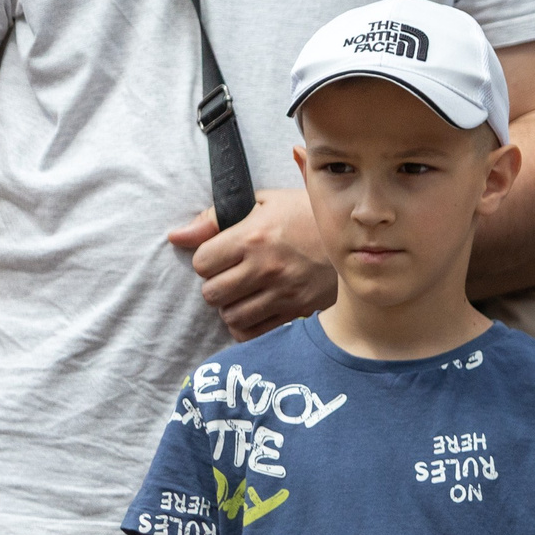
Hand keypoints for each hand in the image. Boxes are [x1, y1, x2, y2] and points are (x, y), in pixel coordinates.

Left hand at [167, 190, 337, 339]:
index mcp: (253, 237)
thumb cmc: (305, 214)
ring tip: (244, 293)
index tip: (221, 255)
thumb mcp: (263, 202)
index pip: (202, 263)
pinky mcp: (298, 310)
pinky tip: (255, 309)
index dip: (207, 259)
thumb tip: (176, 236)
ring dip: (232, 306)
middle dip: (216, 284)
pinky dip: (247, 325)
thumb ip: (214, 218)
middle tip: (231, 276)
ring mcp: (284, 292)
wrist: (358, 235)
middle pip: (212, 293)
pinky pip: (254, 332)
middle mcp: (266, 268)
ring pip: (231, 316)